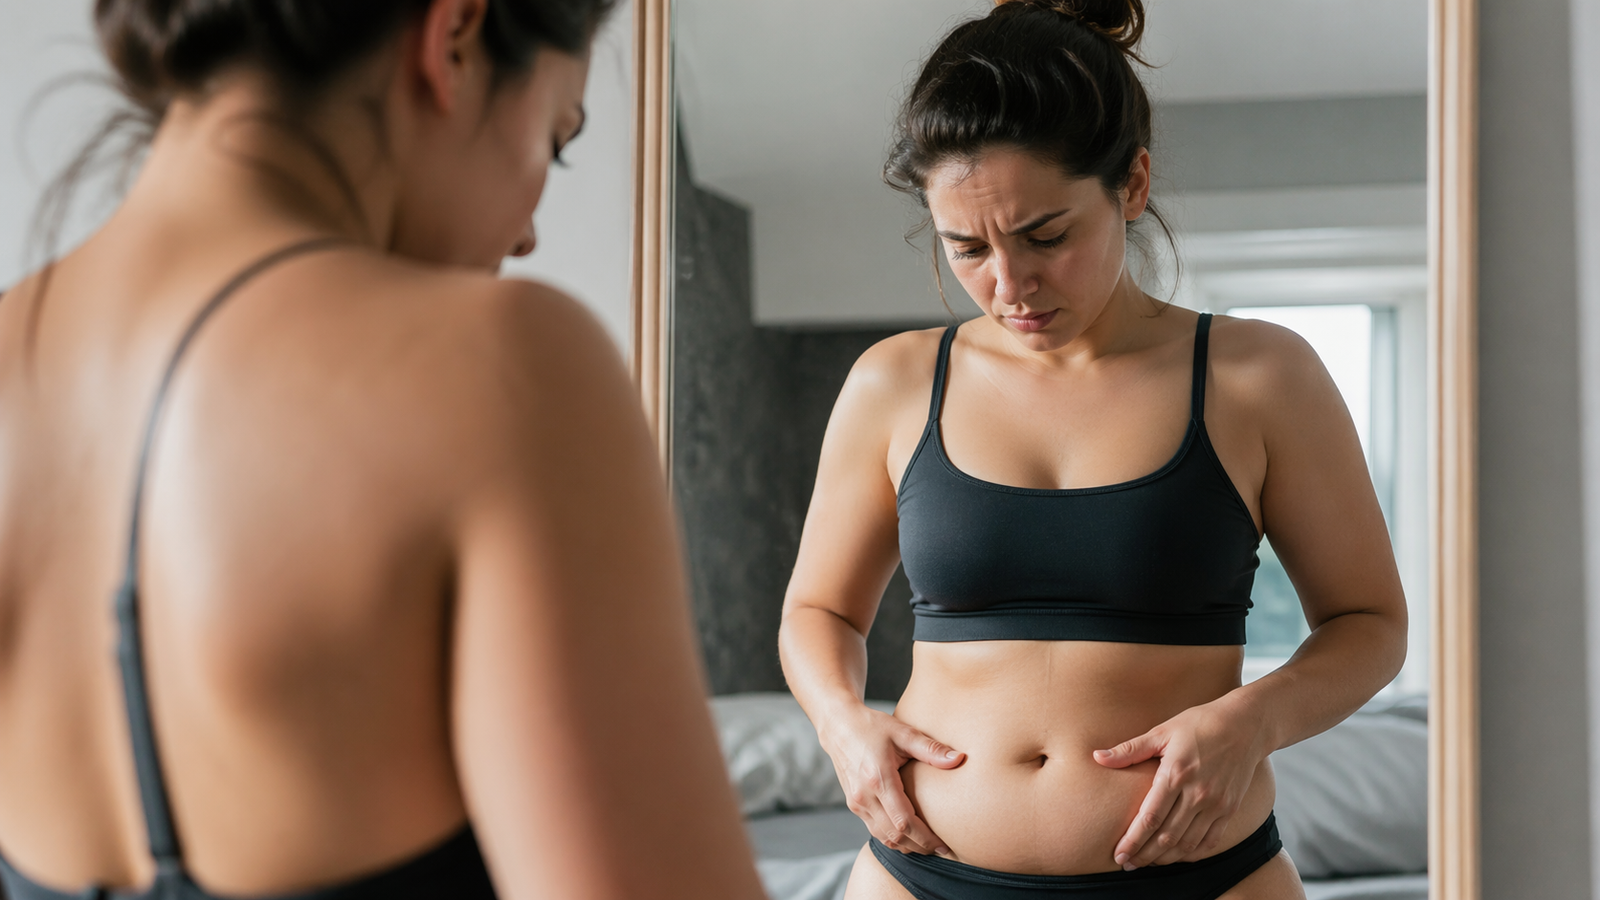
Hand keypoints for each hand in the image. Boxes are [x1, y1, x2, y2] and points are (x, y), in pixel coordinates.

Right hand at [818, 703, 964, 857]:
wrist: (839, 726)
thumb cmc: (872, 727)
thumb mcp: (903, 733)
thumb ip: (932, 749)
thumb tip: (959, 759)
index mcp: (878, 779)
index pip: (904, 821)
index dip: (925, 838)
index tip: (943, 845)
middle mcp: (864, 796)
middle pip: (894, 835)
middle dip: (919, 846)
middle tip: (941, 849)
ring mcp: (856, 803)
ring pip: (883, 836)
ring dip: (906, 846)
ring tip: (927, 845)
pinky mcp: (854, 804)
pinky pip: (874, 829)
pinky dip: (892, 837)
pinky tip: (908, 836)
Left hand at [1093, 698, 1267, 869]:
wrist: (1246, 725)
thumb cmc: (1199, 724)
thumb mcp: (1162, 732)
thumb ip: (1129, 750)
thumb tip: (1097, 757)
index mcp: (1176, 774)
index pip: (1150, 818)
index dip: (1132, 840)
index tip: (1118, 853)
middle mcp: (1197, 794)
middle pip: (1166, 836)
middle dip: (1144, 854)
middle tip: (1127, 864)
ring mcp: (1216, 804)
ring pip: (1187, 843)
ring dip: (1165, 858)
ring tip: (1147, 862)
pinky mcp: (1230, 809)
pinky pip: (1210, 841)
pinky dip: (1192, 853)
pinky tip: (1177, 856)